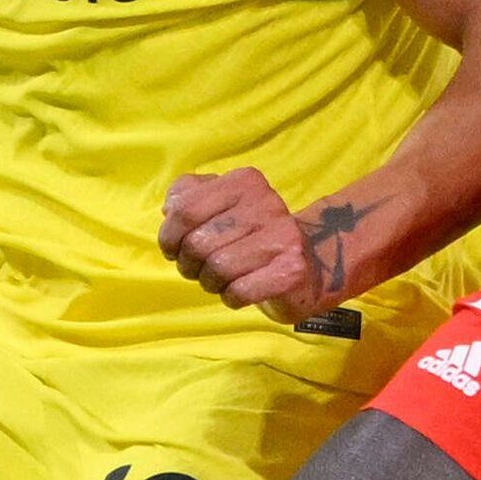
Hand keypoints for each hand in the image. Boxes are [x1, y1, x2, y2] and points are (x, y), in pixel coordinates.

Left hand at [162, 167, 370, 321]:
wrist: (311, 266)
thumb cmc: (253, 238)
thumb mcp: (222, 206)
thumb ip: (190, 196)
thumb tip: (170, 207)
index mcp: (245, 182)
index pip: (185, 210)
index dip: (169, 236)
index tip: (174, 248)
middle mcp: (267, 204)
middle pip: (197, 243)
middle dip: (189, 264)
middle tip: (199, 268)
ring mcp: (283, 237)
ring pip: (217, 269)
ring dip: (210, 282)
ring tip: (220, 280)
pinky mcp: (291, 271)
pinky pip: (238, 291)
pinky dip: (231, 297)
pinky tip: (240, 291)